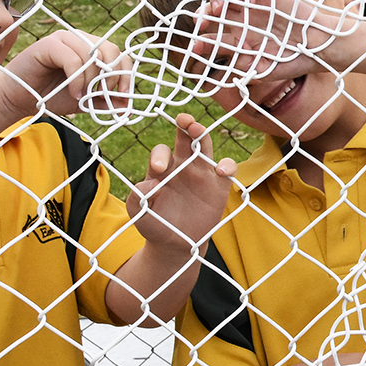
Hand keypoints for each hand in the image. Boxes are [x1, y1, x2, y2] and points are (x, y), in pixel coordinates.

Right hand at [0, 29, 131, 118]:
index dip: (126, 75)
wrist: (19, 99)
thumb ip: (104, 102)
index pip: (120, 55)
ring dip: (91, 81)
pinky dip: (77, 79)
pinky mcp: (49, 44)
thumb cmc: (50, 96)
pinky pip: (73, 59)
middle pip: (110, 50)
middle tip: (103, 95)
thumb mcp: (84, 102)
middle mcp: (80, 40)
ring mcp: (64, 39)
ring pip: (93, 55)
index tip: (124, 96)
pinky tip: (74, 93)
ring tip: (82, 97)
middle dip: (112, 77)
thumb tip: (126, 108)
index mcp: (92, 49)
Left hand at [129, 114, 236, 255]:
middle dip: (185, 125)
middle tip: (183, 120)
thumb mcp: (138, 213)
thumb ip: (137, 197)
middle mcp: (183, 166)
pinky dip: (228, 165)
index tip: (158, 169)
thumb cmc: (154, 225)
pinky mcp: (219, 187)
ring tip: (197, 130)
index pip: (162, 152)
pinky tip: (221, 171)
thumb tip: (150, 183)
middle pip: (185, 138)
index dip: (160, 155)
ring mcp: (202, 175)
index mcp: (163, 169)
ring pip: (205, 147)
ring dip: (202, 135)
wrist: (175, 245)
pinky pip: (228, 169)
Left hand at [189, 0, 359, 89]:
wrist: (320, 47)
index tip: (195, 49)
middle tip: (201, 23)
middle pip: (215, 15)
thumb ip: (247, 69)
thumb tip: (227, 68)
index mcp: (240, 43)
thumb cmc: (294, 61)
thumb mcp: (267, 70)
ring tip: (218, 5)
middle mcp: (243, 24)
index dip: (201, 43)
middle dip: (204, 17)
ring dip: (218, 0)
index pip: (213, 39)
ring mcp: (254, 9)